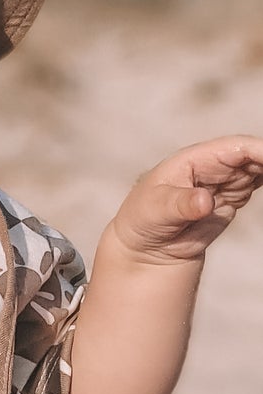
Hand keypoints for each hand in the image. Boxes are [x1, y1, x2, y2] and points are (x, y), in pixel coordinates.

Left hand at [111, 137, 262, 263]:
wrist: (146, 245)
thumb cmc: (142, 219)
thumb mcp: (155, 211)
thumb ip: (180, 205)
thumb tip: (204, 201)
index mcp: (194, 159)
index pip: (235, 148)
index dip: (260, 151)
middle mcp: (213, 165)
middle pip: (254, 155)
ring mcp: (225, 180)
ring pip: (260, 169)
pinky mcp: (233, 197)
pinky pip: (259, 184)